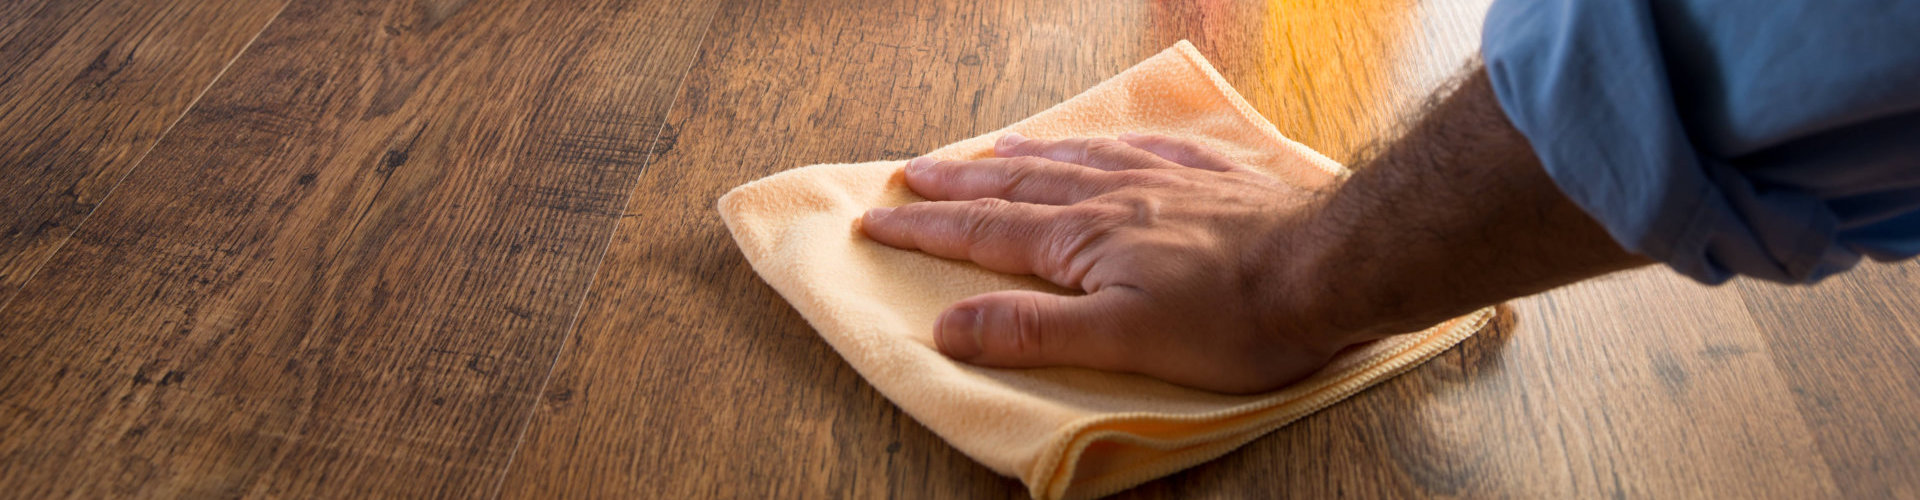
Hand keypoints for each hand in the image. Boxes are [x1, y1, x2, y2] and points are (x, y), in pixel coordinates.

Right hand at [860, 133, 1356, 393]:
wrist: (1332, 268)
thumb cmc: (1234, 318)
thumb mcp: (1122, 342)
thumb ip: (1032, 331)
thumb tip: (947, 324)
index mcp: (1083, 239)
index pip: (985, 233)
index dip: (927, 230)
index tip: (877, 221)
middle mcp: (1114, 197)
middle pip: (1019, 184)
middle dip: (959, 183)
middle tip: (913, 175)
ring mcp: (1164, 180)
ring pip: (1075, 160)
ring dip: (1023, 156)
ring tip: (990, 149)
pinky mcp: (1213, 177)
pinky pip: (1143, 148)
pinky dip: (1106, 144)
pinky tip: (1105, 142)